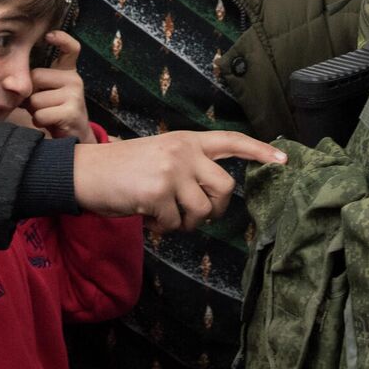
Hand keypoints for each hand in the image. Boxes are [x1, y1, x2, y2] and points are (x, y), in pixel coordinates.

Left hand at [26, 31, 93, 143]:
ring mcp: (75, 94)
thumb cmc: (54, 111)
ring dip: (35, 111)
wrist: (74, 136)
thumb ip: (31, 82)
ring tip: (47, 114)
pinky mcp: (72, 111)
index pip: (71, 48)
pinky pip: (41, 114)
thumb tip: (8, 82)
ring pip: (36, 99)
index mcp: (68, 71)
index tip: (49, 35)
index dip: (62, 39)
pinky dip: (39, 121)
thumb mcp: (44, 92)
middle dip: (31, 94)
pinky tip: (50, 122)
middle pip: (36, 77)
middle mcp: (75, 79)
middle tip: (41, 104)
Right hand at [73, 129, 284, 232]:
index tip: (283, 160)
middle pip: (225, 188)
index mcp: (186, 140)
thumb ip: (188, 168)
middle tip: (191, 215)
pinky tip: (146, 216)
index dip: (259, 151)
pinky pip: (176, 224)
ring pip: (202, 211)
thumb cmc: (122, 170)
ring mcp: (172, 170)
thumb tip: (212, 199)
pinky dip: (163, 228)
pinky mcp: (158, 192)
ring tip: (162, 214)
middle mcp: (183, 151)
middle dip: (213, 210)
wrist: (84, 172)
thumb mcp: (160, 156)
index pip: (231, 141)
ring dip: (184, 223)